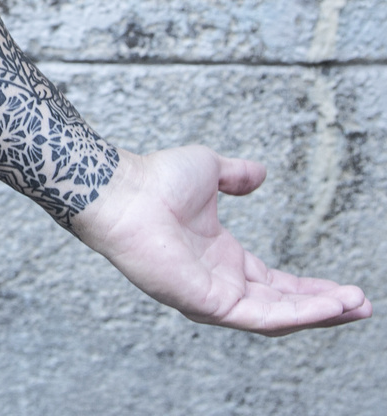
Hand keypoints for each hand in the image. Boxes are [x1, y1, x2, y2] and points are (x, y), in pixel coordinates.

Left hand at [72, 145, 371, 334]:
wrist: (123, 189)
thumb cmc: (155, 177)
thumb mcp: (208, 169)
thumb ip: (235, 175)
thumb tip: (260, 174)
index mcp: (222, 257)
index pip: (276, 283)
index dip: (312, 289)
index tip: (348, 290)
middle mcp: (219, 281)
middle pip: (282, 305)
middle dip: (325, 308)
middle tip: (363, 306)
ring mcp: (212, 296)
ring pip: (276, 316)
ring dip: (318, 313)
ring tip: (354, 307)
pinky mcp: (205, 303)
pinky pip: (258, 316)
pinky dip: (295, 314)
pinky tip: (325, 307)